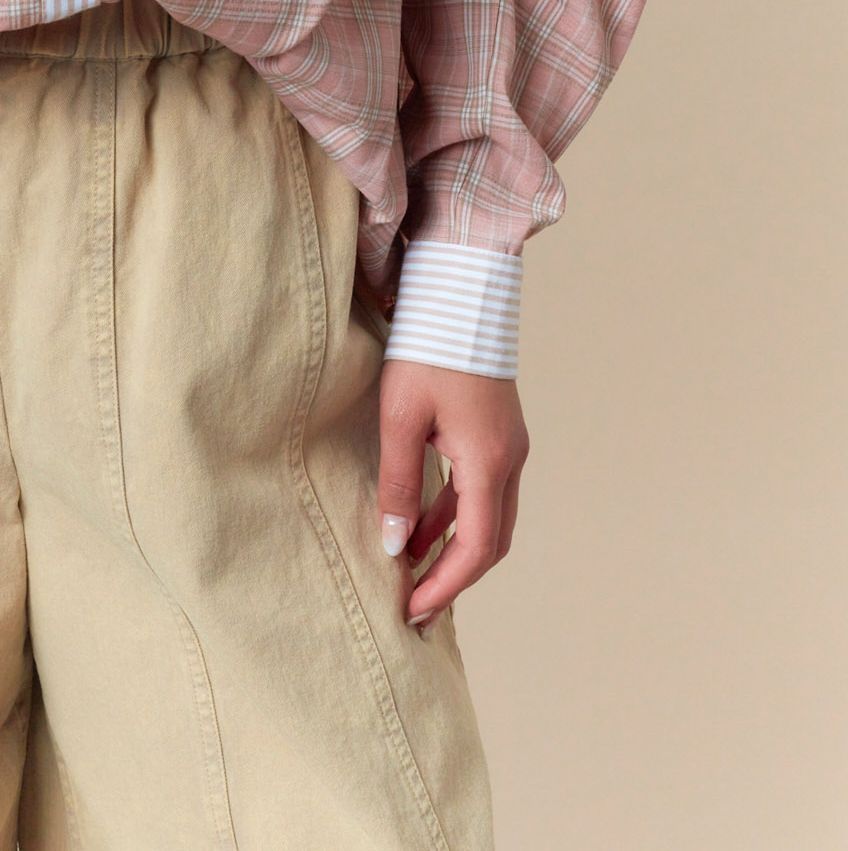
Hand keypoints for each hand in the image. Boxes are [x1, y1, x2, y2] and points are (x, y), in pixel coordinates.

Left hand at [377, 361, 529, 630]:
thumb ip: (399, 484)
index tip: (412, 611)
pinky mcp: (498, 434)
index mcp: (489, 460)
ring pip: (489, 519)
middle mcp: (510, 460)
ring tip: (412, 574)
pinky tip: (423, 529)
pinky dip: (456, 518)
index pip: (476, 547)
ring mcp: (509, 447)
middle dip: (454, 579)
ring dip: (454, 549)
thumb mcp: (400, 417)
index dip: (445, 586)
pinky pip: (481, 492)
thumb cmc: (428, 348)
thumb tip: (395, 545)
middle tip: (415, 608)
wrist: (460, 293)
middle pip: (491, 542)